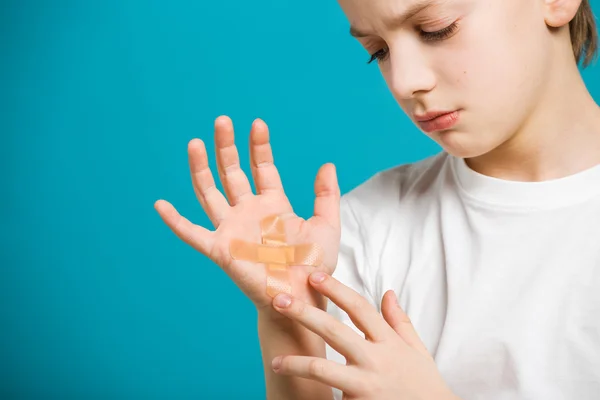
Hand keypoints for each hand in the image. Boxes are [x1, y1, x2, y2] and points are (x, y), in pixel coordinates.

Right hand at [154, 116, 340, 312]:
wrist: (303, 298)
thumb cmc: (315, 266)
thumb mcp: (326, 226)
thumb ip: (326, 195)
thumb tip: (328, 164)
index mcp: (273, 205)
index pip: (261, 167)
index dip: (259, 146)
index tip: (257, 124)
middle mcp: (249, 212)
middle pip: (232, 172)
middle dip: (226, 146)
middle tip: (222, 120)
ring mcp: (233, 229)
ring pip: (210, 193)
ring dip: (201, 169)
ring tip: (195, 142)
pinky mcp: (221, 249)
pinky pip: (193, 234)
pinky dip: (175, 221)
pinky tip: (160, 205)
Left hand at [269, 272, 459, 399]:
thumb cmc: (424, 386)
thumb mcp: (417, 351)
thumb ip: (400, 322)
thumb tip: (387, 292)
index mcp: (389, 342)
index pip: (359, 307)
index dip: (335, 288)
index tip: (313, 275)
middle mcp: (376, 360)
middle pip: (333, 330)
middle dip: (304, 313)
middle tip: (279, 299)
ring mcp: (366, 385)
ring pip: (323, 369)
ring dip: (296, 363)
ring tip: (276, 362)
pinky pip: (331, 397)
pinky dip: (317, 397)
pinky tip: (299, 395)